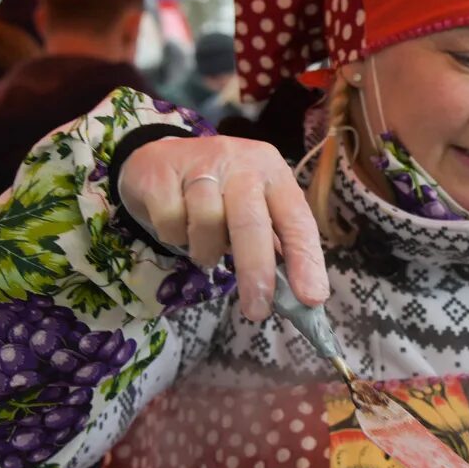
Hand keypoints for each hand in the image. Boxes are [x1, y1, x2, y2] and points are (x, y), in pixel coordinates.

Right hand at [118, 135, 328, 321]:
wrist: (157, 156)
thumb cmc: (217, 191)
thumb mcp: (251, 205)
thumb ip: (273, 243)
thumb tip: (296, 295)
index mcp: (272, 172)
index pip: (296, 219)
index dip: (305, 259)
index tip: (311, 297)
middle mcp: (240, 163)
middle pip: (251, 222)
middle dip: (256, 271)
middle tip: (257, 310)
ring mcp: (198, 164)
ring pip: (206, 224)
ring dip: (205, 251)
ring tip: (203, 247)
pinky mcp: (160, 174)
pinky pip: (170, 222)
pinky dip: (174, 236)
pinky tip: (176, 226)